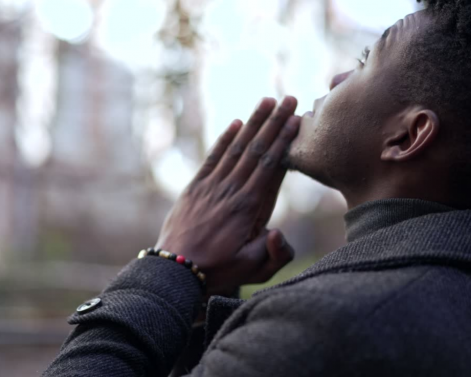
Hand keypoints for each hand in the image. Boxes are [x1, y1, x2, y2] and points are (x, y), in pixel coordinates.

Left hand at [156, 97, 300, 293]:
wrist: (175, 271)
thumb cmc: (218, 270)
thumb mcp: (253, 270)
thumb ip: (275, 253)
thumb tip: (281, 233)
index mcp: (248, 208)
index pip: (270, 166)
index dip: (283, 141)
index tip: (295, 120)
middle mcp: (231, 191)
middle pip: (256, 149)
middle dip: (274, 122)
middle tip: (289, 99)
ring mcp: (212, 187)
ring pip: (236, 148)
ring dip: (253, 123)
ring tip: (267, 102)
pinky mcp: (195, 188)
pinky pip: (213, 158)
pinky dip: (224, 139)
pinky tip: (235, 123)